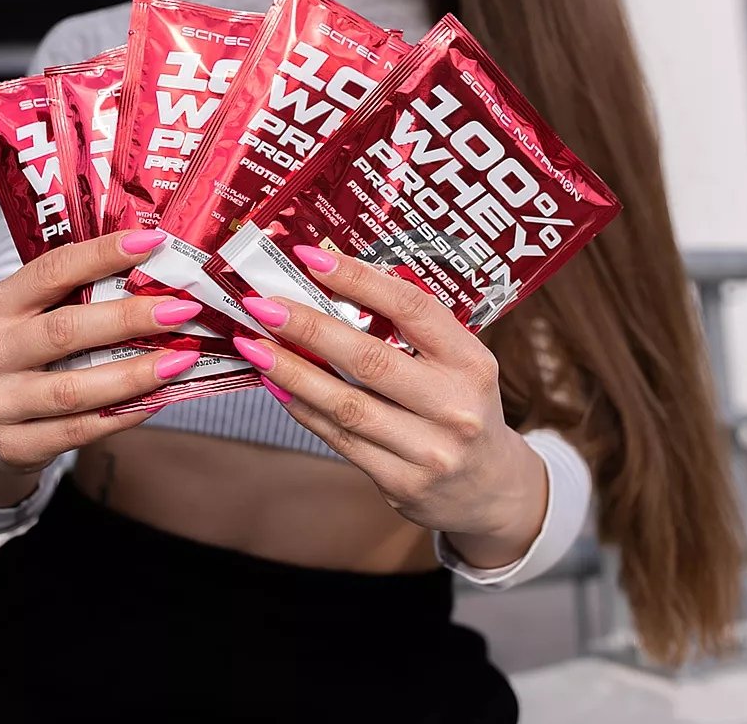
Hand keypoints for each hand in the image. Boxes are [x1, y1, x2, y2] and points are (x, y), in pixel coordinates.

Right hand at [0, 230, 206, 479]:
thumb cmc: (26, 356)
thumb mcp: (35, 317)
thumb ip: (79, 295)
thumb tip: (154, 273)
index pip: (51, 271)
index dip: (101, 255)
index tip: (150, 243)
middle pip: (65, 330)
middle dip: (129, 318)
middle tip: (180, 310)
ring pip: (74, 388)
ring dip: (135, 373)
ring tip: (180, 360)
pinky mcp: (13, 445)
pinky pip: (78, 430)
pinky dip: (123, 414)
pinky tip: (157, 398)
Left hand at [235, 246, 547, 565]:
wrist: (491, 488)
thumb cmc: (462, 405)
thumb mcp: (458, 361)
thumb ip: (410, 329)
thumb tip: (334, 281)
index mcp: (471, 361)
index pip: (412, 309)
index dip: (359, 279)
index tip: (311, 258)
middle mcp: (454, 406)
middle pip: (369, 359)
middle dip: (309, 328)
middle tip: (263, 305)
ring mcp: (429, 450)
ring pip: (346, 405)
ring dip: (292, 372)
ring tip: (255, 346)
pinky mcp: (402, 484)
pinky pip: (341, 440)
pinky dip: (303, 409)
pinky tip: (277, 386)